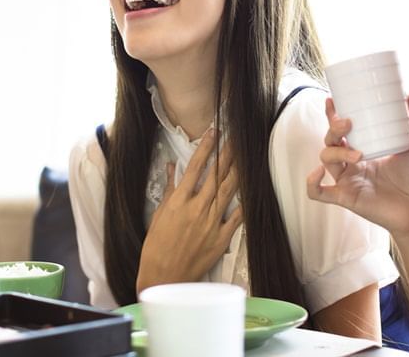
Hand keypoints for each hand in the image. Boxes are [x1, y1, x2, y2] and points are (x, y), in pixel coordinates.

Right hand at [137, 130, 242, 292]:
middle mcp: (197, 208)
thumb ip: (169, 189)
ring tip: (245, 155)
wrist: (164, 276)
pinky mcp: (220, 238)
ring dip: (237, 171)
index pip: (196, 167)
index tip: (214, 132)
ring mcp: (210, 223)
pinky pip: (236, 218)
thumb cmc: (157, 247)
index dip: (206, 148)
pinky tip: (252, 190)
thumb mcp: (158, 214)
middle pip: (216, 175)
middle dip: (227, 154)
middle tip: (236, 137)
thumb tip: (172, 166)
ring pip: (228, 191)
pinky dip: (243, 204)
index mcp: (179, 201)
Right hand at [307, 92, 408, 240]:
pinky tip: (318, 173)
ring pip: (326, 159)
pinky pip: (319, 193)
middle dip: (333, 129)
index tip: (332, 100)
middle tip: (348, 122)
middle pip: (330, 140)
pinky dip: (312, 183)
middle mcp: (352, 163)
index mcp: (363, 148)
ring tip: (358, 154)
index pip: (341, 129)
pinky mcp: (346, 197)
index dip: (332, 114)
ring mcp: (348, 180)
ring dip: (337, 152)